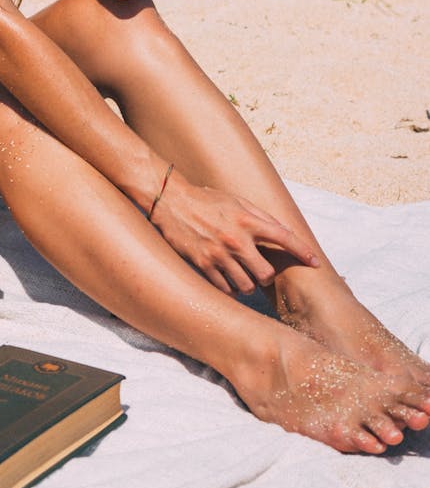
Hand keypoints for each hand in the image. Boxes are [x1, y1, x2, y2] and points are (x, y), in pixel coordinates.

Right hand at [151, 172, 319, 294]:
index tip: (316, 263)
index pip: (285, 238)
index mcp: (247, 220)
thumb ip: (261, 217)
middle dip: (266, 275)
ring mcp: (219, 253)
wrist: (172, 201)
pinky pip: (226, 288)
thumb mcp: (237, 201)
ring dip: (248, 284)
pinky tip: (227, 278)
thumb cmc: (206, 200)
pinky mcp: (203, 264)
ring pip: (247, 285)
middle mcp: (236, 238)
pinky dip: (230, 287)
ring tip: (241, 275)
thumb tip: (283, 231)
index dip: (303, 252)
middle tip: (260, 271)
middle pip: (266, 273)